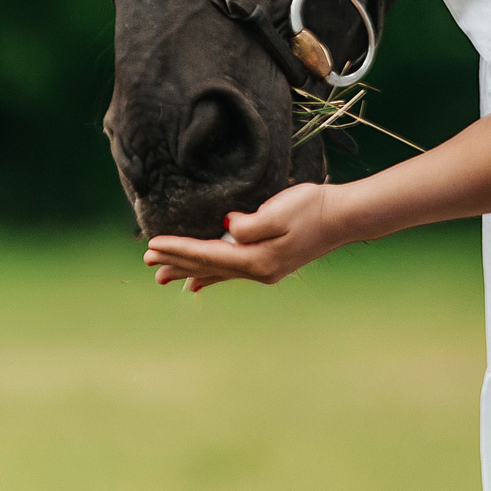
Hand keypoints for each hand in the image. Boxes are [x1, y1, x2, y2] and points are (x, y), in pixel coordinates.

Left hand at [144, 182, 342, 291]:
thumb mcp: (279, 211)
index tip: (153, 245)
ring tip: (163, 277)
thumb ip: (249, 224)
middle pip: (207, 266)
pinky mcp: (269, 262)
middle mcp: (257, 270)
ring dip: (189, 271)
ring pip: (216, 271)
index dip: (178, 249)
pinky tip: (200, 282)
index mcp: (256, 259)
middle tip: (147, 261)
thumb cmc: (313, 208)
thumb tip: (228, 228)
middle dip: (176, 262)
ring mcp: (263, 269)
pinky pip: (230, 271)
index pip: (207, 254)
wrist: (343, 216)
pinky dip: (211, 275)